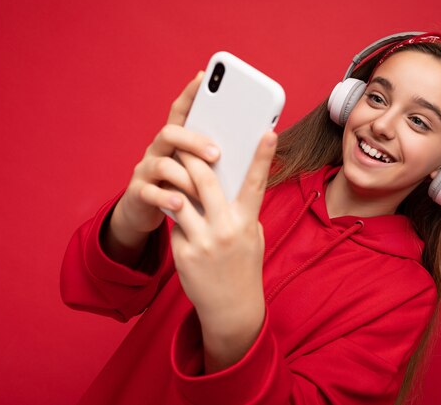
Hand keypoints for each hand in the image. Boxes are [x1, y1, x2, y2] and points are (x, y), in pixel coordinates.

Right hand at [104, 72, 220, 263]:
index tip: (204, 76)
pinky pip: (150, 193)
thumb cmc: (184, 186)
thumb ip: (218, 156)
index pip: (181, 110)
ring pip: (161, 164)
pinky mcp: (138, 193)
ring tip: (204, 188)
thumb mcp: (200, 169)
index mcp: (176, 140)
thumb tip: (258, 141)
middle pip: (170, 133)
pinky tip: (181, 205)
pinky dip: (166, 198)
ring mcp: (145, 170)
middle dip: (194, 140)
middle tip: (218, 153)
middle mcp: (157, 149)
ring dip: (185, 175)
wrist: (147, 211)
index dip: (190, 92)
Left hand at [169, 130, 277, 372]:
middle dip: (193, 157)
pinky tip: (176, 215)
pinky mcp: (185, 253)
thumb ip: (241, 210)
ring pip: (182, 198)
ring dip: (175, 180)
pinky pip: (174, 223)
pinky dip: (174, 214)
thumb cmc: (243, 266)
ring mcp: (204, 242)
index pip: (257, 183)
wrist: (231, 308)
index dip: (264, 157)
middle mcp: (228, 229)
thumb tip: (225, 183)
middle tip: (185, 143)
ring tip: (171, 169)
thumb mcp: (252, 236)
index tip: (269, 132)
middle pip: (206, 180)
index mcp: (248, 222)